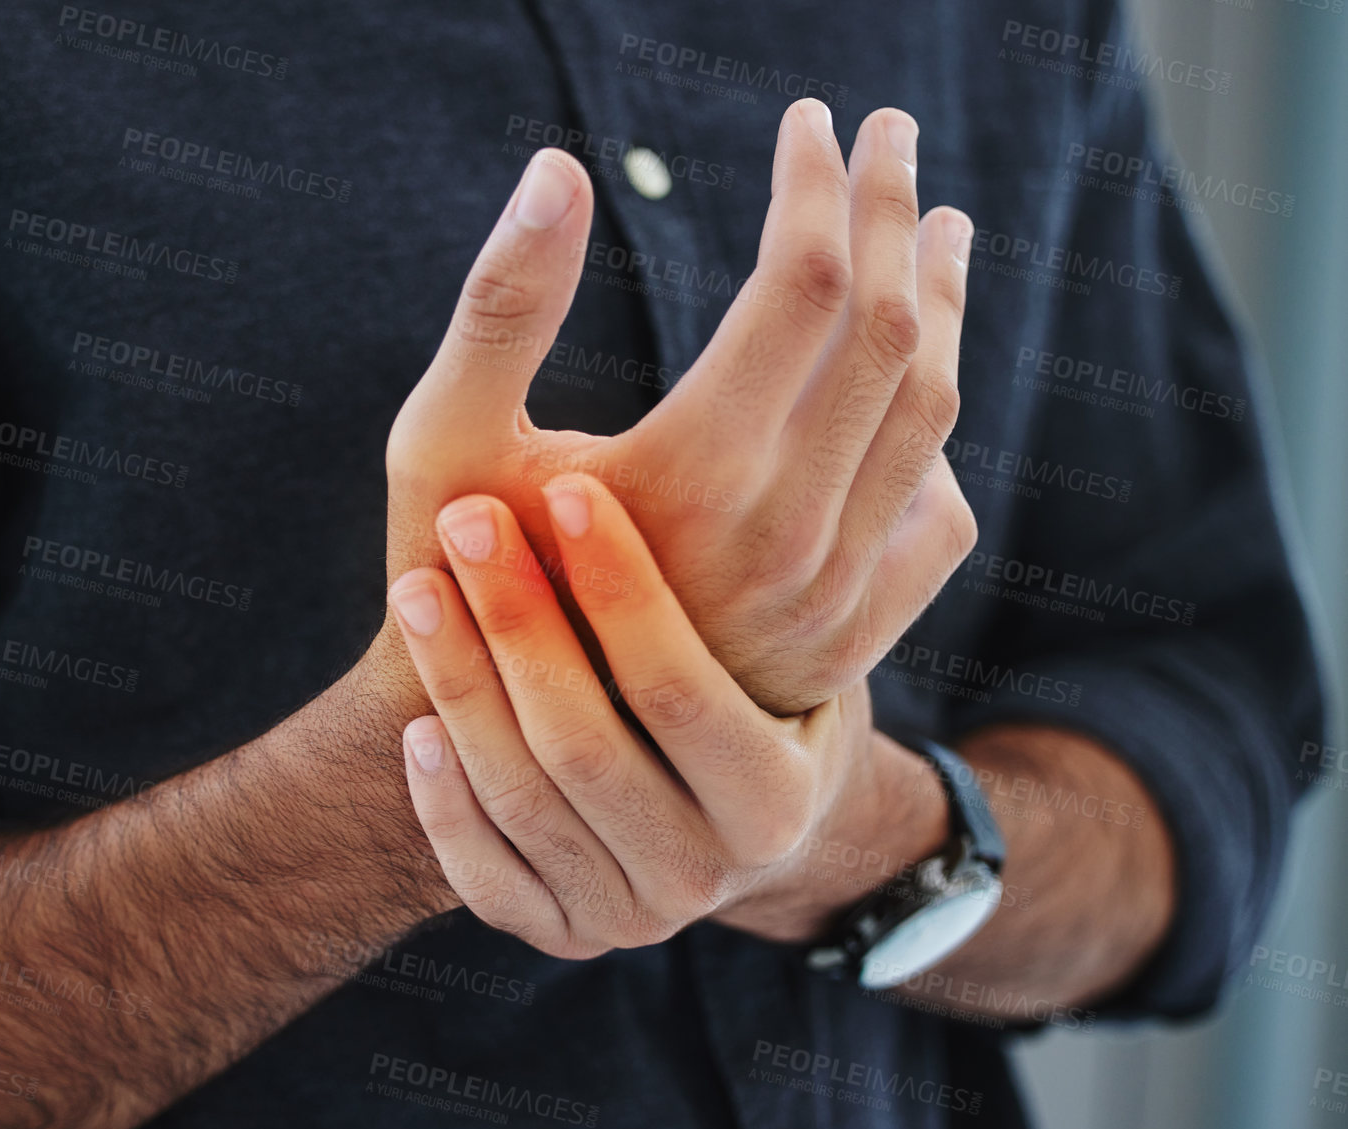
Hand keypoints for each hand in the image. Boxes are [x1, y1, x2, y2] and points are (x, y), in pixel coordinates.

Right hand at [382, 98, 976, 715]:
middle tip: (888, 133)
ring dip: (942, 302)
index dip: (812, 181)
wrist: (513, 752)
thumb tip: (558, 167)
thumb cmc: (460, 580)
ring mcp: (830, 593)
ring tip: (937, 228)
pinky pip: (938, 509)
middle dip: (891, 210)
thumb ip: (499, 303)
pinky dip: (935, 428)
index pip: (802, 278)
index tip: (804, 119)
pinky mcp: (848, 634)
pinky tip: (920, 380)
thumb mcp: (444, 440)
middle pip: (888, 329)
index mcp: (691, 468)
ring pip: (931, 413)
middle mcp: (784, 531)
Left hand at [385, 474, 916, 955]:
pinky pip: (484, 877)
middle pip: (585, 747)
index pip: (680, 690)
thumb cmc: (746, 686)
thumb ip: (793, 532)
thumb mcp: (786, 633)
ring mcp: (630, 914)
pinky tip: (417, 722)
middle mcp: (710, 872)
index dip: (618, 587)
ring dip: (460, 686)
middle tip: (465, 518)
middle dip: (517, 625)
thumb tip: (849, 350)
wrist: (715, 813)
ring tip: (416, 587)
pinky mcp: (558, 932)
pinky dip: (442, 801)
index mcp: (778, 797)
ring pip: (522, 800)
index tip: (565, 486)